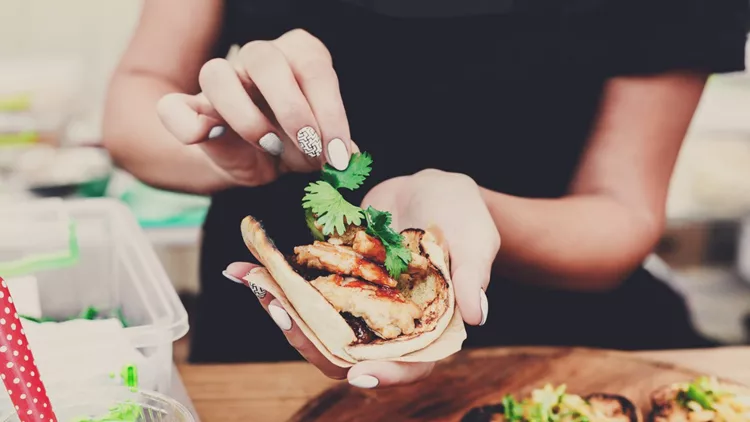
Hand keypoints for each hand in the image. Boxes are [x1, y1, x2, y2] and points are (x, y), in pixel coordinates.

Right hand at [157, 29, 352, 187]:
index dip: (330, 113)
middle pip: (266, 60)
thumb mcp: (319, 147)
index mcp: (299, 56)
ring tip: (269, 147)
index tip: (338, 154)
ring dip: (246, 117)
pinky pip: (173, 107)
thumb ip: (332, 146)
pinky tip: (206, 139)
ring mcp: (222, 78)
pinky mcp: (190, 107)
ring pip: (216, 74)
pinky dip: (186, 124)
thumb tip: (348, 155)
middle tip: (309, 147)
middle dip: (292, 110)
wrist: (253, 162)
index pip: (315, 69)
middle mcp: (260, 57)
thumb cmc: (293, 144)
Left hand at [224, 170, 498, 386]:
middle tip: (281, 313)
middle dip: (312, 340)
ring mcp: (358, 306)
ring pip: (319, 326)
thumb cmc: (464, 216)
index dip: (386, 373)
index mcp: (428, 329)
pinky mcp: (336, 283)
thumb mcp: (475, 239)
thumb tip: (478, 314)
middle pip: (350, 353)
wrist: (430, 189)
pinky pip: (305, 292)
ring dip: (285, 310)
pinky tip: (247, 267)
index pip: (411, 365)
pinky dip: (277, 282)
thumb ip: (471, 274)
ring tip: (254, 282)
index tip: (359, 374)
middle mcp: (388, 326)